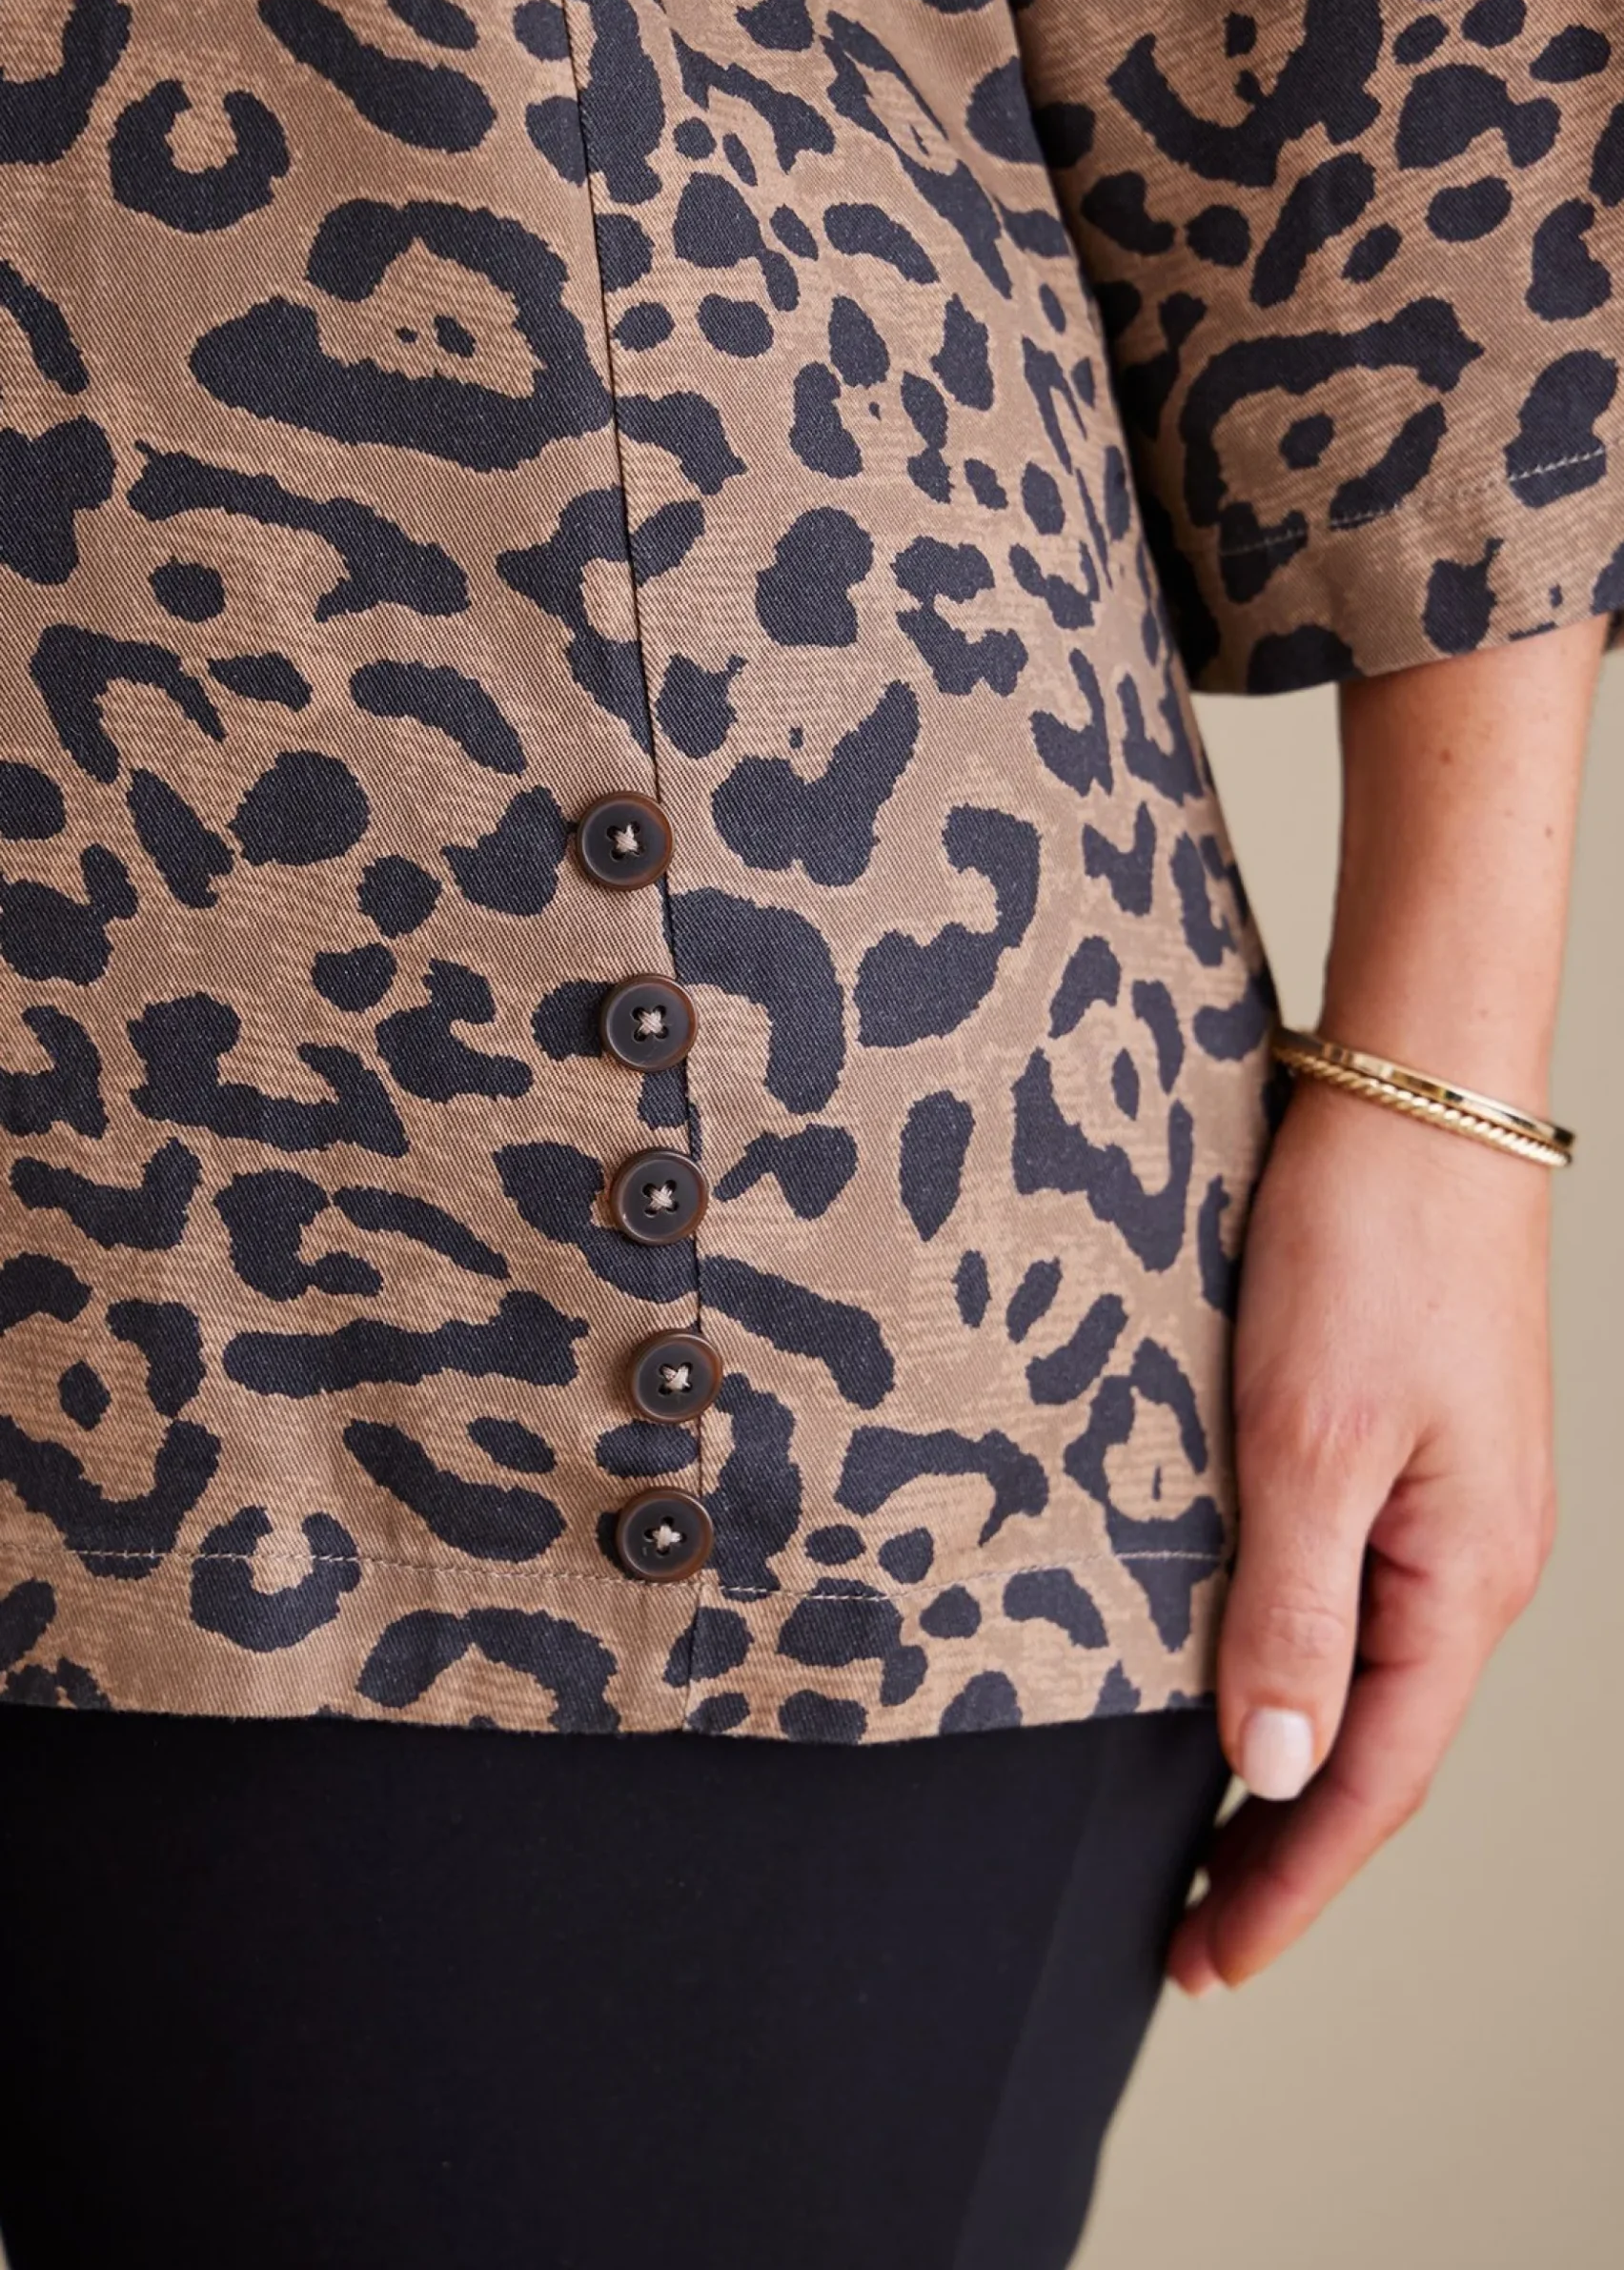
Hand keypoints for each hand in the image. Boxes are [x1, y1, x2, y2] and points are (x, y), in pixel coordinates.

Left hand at [1166, 1074, 1557, 1992]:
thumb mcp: (1310, 1439)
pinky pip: (1360, 1603)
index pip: (1371, 1780)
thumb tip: (1280, 1768)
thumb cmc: (1369, 1251)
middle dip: (1287, 1851)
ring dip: (1293, 1767)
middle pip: (1378, 1747)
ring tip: (1210, 1841)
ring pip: (1369, 1680)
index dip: (1287, 1883)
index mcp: (1465, 1578)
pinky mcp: (1412, 1455)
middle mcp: (1474, 1561)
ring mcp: (1451, 1509)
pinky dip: (1300, 1671)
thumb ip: (1293, 1607)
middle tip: (1193, 1934)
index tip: (1207, 1963)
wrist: (1415, 1102)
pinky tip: (1249, 1683)